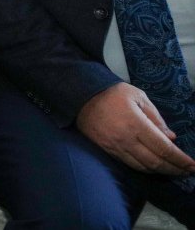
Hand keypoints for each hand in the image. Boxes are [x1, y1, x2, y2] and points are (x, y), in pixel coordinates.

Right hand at [77, 82, 194, 175]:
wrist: (81, 95)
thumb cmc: (113, 93)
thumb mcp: (138, 96)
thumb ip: (156, 117)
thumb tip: (170, 137)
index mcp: (136, 124)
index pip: (163, 148)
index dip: (179, 159)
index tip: (192, 165)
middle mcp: (126, 139)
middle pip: (155, 162)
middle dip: (173, 169)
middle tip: (186, 172)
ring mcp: (115, 147)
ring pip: (142, 167)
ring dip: (160, 171)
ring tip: (172, 171)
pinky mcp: (106, 150)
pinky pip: (129, 164)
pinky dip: (144, 169)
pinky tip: (153, 167)